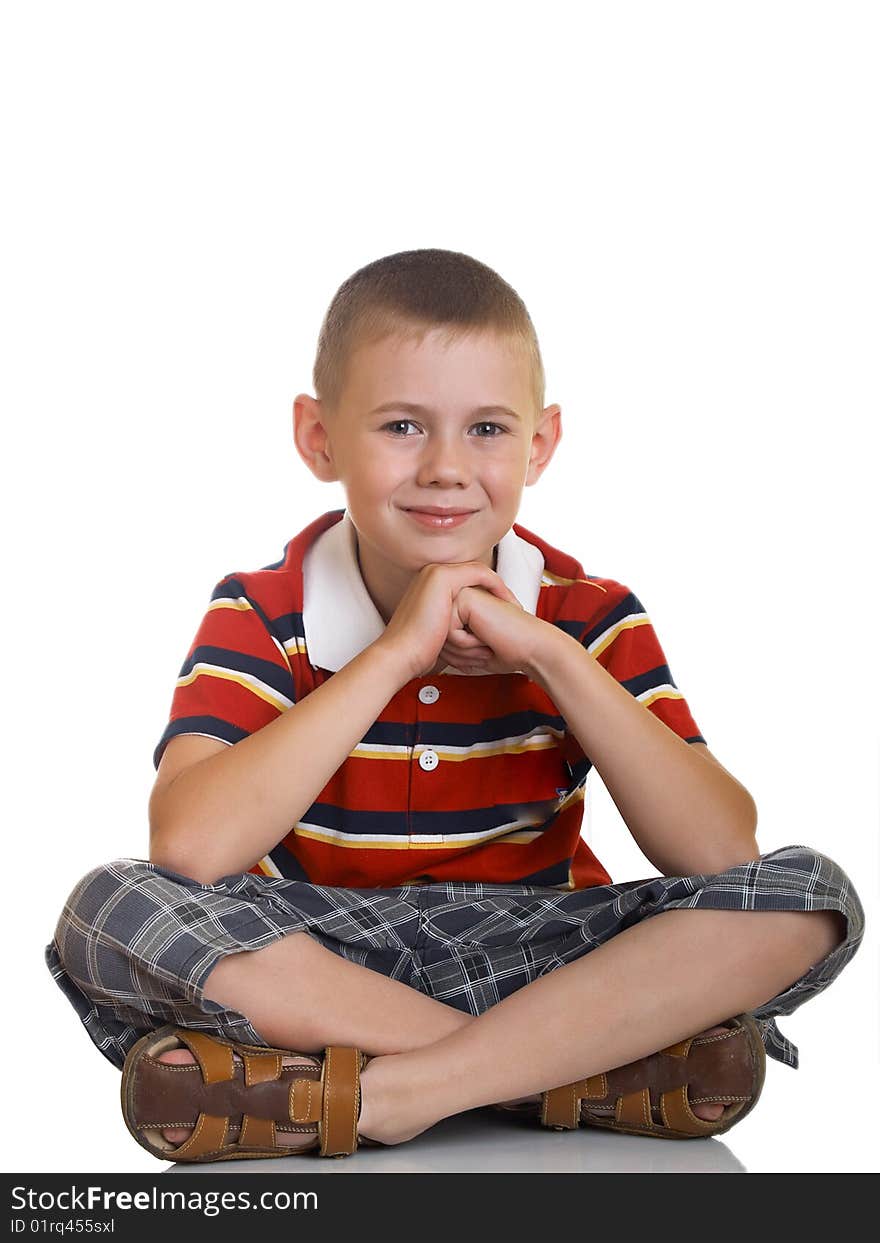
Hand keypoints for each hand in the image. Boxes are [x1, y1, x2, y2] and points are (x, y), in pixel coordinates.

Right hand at [374, 560, 523, 680]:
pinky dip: (496, 587)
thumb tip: (471, 634)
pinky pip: (480, 575)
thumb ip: (455, 626)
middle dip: (498, 590)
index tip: (506, 611)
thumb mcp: (442, 633)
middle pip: (476, 574)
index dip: (490, 594)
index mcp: (431, 585)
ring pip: (479, 573)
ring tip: (514, 606)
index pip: (469, 581)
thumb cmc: (420, 651)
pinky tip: (506, 603)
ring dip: (500, 588)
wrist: (401, 655)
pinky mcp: (441, 577)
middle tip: (516, 607)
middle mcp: (432, 574)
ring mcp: (435, 573)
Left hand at [444, 583, 548, 676]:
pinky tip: (485, 636)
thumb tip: (427, 653)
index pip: (440, 638)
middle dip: (459, 653)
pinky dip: (467, 643)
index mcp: (462, 605)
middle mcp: (460, 596)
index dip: (458, 655)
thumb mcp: (471, 650)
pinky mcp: (465, 597)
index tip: (482, 650)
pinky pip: (449, 631)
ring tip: (486, 643)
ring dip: (464, 649)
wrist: (532, 648)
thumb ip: (450, 644)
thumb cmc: (508, 650)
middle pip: (438, 636)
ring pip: (441, 634)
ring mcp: (462, 594)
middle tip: (485, 648)